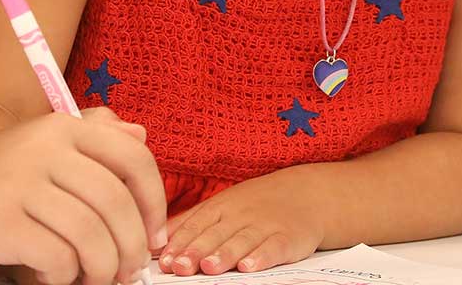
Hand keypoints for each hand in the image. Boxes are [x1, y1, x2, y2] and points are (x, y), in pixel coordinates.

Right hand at [0, 107, 165, 284]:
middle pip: (118, 203)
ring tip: (92, 280)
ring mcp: (20, 183)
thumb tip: (140, 133)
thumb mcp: (34, 150)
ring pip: (94, 236)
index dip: (155, 203)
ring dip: (102, 270)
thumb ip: (87, 140)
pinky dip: (63, 279)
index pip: (134, 159)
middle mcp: (43, 146)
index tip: (154, 235)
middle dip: (133, 248)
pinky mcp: (0, 222)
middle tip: (128, 271)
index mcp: (59, 126)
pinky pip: (59, 259)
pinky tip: (52, 280)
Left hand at [157, 173, 321, 275]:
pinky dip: (262, 257)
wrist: (306, 194)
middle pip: (215, 234)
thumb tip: (155, 240)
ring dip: (225, 254)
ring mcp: (265, 225)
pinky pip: (274, 247)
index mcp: (220, 206)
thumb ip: (190, 223)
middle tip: (180, 266)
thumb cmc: (255, 205)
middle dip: (196, 250)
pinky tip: (249, 267)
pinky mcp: (288, 237)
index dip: (180, 243)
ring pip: (242, 240)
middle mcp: (241, 214)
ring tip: (210, 266)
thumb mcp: (222, 206)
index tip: (164, 260)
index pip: (196, 224)